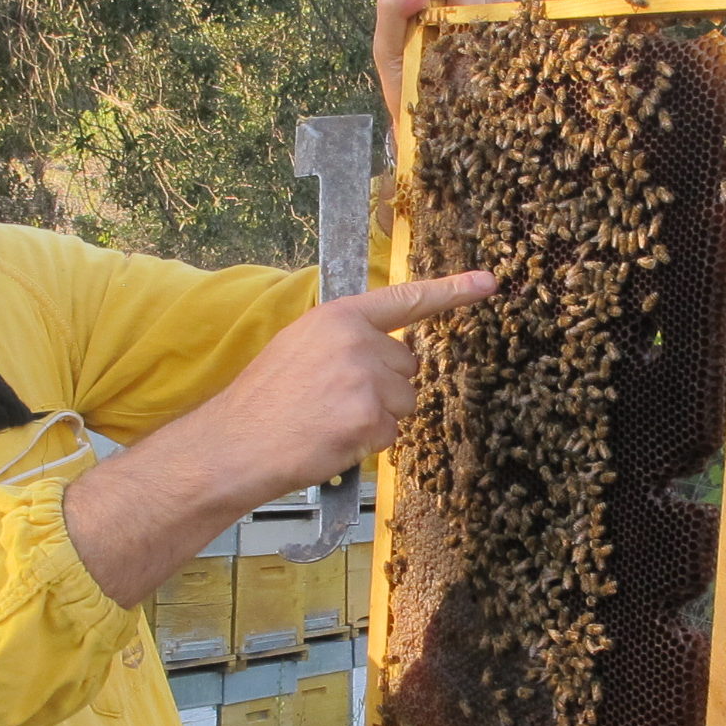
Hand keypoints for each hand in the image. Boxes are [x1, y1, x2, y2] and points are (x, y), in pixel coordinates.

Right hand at [63, 270, 496, 607]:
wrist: (235, 443)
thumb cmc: (263, 402)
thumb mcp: (299, 348)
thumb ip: (345, 341)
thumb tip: (389, 353)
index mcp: (338, 317)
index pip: (405, 300)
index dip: (451, 291)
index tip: (489, 282)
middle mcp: (356, 341)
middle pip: (407, 368)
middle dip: (383, 389)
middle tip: (334, 403)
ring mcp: (365, 379)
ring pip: (404, 403)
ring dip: (377, 419)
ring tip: (329, 422)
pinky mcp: (368, 417)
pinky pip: (391, 434)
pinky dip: (367, 444)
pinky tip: (331, 440)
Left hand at [373, 0, 510, 146]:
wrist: (433, 125)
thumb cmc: (406, 86)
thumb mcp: (389, 52)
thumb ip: (393, 10)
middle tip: (467, 25)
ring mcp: (469, 7)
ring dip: (485, 9)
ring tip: (474, 45)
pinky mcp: (493, 22)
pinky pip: (507, 5)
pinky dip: (503, 20)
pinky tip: (494, 43)